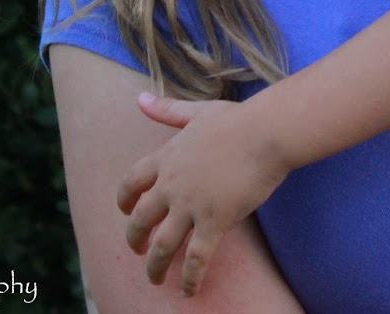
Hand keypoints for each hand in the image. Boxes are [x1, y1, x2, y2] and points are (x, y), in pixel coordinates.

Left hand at [116, 92, 290, 297]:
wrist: (266, 133)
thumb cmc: (238, 120)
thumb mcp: (197, 112)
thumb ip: (166, 110)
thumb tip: (139, 98)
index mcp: (166, 158)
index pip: (131, 182)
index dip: (123, 200)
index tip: (124, 211)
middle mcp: (172, 184)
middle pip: (140, 219)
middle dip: (135, 239)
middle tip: (138, 252)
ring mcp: (190, 205)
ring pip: (162, 245)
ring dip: (155, 267)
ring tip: (155, 279)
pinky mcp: (213, 222)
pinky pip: (195, 259)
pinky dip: (188, 278)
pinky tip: (187, 291)